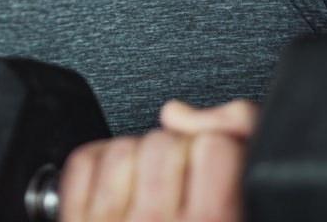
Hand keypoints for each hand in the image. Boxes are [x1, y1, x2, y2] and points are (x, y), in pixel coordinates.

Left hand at [59, 99, 257, 221]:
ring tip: (155, 199)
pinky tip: (122, 196)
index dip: (221, 153)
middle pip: (167, 141)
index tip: (219, 174)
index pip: (217, 144)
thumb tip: (180, 114)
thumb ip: (228, 160)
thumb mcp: (239, 216)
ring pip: (126, 145)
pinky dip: (103, 169)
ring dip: (141, 163)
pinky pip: (87, 161)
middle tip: (186, 193)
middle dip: (179, 158)